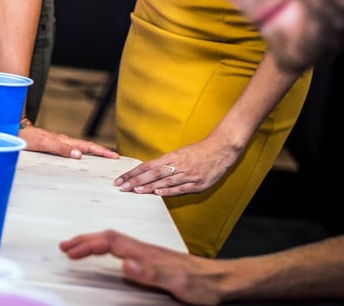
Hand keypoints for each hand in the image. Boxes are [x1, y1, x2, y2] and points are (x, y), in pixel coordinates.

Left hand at [19, 124, 118, 159]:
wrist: (13, 131)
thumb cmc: (25, 137)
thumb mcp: (43, 144)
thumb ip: (60, 148)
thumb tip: (79, 155)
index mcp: (64, 140)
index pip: (86, 146)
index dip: (101, 151)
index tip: (113, 156)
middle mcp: (63, 141)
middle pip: (86, 146)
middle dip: (101, 152)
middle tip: (114, 157)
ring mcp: (58, 143)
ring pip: (79, 148)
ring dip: (92, 153)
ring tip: (103, 158)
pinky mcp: (52, 145)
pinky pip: (71, 150)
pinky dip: (80, 153)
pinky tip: (81, 158)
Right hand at [60, 230, 220, 304]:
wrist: (222, 280)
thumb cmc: (201, 283)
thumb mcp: (175, 282)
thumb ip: (149, 272)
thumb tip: (123, 262)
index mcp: (146, 252)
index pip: (110, 242)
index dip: (88, 244)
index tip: (70, 250)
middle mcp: (145, 248)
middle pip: (109, 238)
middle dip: (85, 240)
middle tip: (65, 247)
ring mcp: (149, 252)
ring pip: (115, 241)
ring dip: (94, 243)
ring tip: (79, 248)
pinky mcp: (153, 259)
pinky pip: (123, 248)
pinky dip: (107, 249)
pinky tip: (108, 255)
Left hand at [113, 137, 238, 195]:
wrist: (222, 149)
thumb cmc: (199, 151)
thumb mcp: (180, 154)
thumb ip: (166, 164)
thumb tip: (149, 173)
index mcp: (172, 157)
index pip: (148, 166)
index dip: (134, 173)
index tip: (122, 178)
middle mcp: (179, 165)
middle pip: (153, 174)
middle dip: (136, 181)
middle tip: (122, 187)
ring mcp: (188, 175)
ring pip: (165, 182)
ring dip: (149, 187)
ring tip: (135, 191)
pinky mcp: (199, 184)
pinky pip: (181, 189)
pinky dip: (169, 191)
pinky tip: (158, 194)